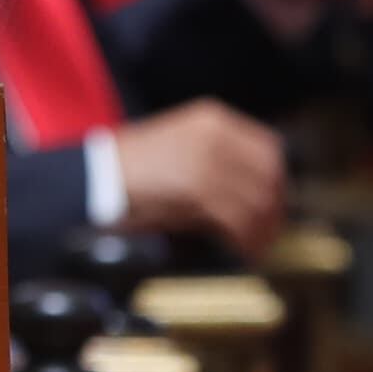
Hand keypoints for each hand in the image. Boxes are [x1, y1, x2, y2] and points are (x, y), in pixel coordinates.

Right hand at [112, 98, 290, 254]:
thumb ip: (216, 154)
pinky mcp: (199, 192)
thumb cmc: (130, 167)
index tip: (276, 201)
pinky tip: (242, 252)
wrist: (96, 178)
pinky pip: (239, 221)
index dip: (277, 179)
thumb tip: (249, 185)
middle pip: (269, 176)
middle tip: (271, 230)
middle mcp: (216, 136)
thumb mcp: (179, 141)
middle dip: (274, 208)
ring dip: (263, 230)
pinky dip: (246, 241)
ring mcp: (208, 163)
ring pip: (258, 201)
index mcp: (212, 119)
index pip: (268, 148)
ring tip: (256, 247)